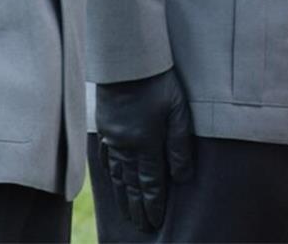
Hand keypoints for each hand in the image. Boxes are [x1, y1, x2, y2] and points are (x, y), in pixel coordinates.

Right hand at [96, 69, 194, 231]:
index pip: (151, 183)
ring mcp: (112, 137)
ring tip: (127, 213)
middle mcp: (126, 146)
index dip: (153, 205)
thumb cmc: (158, 82)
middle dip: (138, 207)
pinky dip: (110, 174)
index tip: (154, 222)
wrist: (126, 61)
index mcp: (146, 144)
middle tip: (141, 226)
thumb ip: (180, 146)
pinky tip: (112, 181)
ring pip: (117, 175)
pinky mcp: (104, 126)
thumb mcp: (178, 112)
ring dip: (123, 196)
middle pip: (132, 184)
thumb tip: (183, 178)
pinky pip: (106, 158)